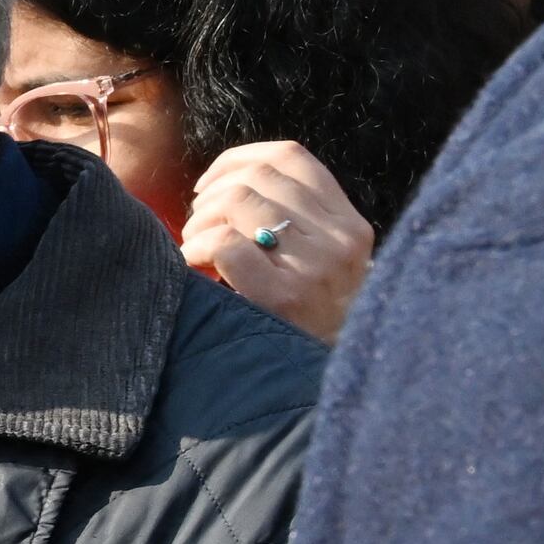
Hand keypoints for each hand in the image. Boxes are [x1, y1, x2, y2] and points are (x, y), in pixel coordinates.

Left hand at [175, 142, 371, 345]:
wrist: (324, 386)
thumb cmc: (313, 325)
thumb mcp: (327, 265)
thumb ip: (298, 224)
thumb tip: (229, 186)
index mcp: (350, 224)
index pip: (291, 157)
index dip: (239, 159)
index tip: (211, 183)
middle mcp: (338, 239)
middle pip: (258, 176)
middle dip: (212, 193)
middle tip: (199, 225)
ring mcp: (313, 267)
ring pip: (238, 201)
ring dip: (201, 220)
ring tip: (197, 247)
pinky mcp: (282, 297)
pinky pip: (224, 243)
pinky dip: (196, 247)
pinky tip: (194, 265)